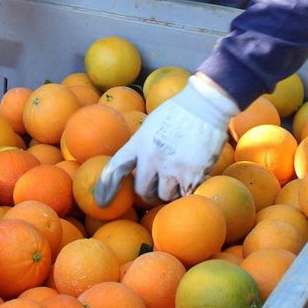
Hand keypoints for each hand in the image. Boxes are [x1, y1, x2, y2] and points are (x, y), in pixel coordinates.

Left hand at [96, 73, 238, 203]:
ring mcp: (173, 168)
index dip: (106, 187)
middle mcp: (153, 157)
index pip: (115, 169)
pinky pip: (186, 194)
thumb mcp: (150, 124)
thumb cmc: (177, 112)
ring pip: (166, 196)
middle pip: (142, 191)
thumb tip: (135, 166)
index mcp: (139, 143)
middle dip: (148, 193)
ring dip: (170, 192)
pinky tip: (191, 177)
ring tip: (176, 179)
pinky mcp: (194, 174)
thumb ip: (141, 145)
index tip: (101, 201)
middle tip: (155, 188)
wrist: (205, 106)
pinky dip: (187, 190)